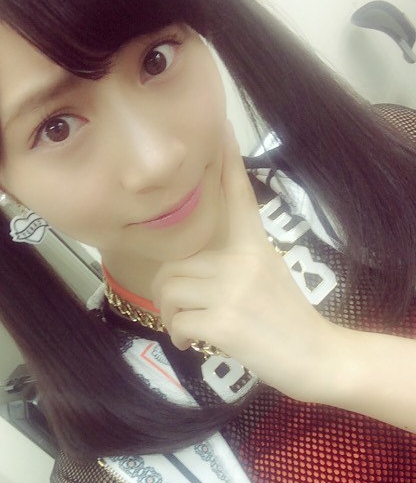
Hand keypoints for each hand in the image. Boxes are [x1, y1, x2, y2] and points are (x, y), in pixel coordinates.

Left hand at [152, 123, 341, 401]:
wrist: (315, 356)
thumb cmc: (289, 319)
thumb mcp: (268, 274)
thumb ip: (235, 262)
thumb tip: (193, 268)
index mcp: (255, 245)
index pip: (238, 195)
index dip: (228, 160)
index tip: (220, 126)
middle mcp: (242, 261)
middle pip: (174, 265)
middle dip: (167, 294)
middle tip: (180, 313)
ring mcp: (233, 290)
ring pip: (169, 291)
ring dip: (169, 316)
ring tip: (186, 329)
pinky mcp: (225, 321)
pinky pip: (178, 321)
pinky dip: (178, 336)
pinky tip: (192, 343)